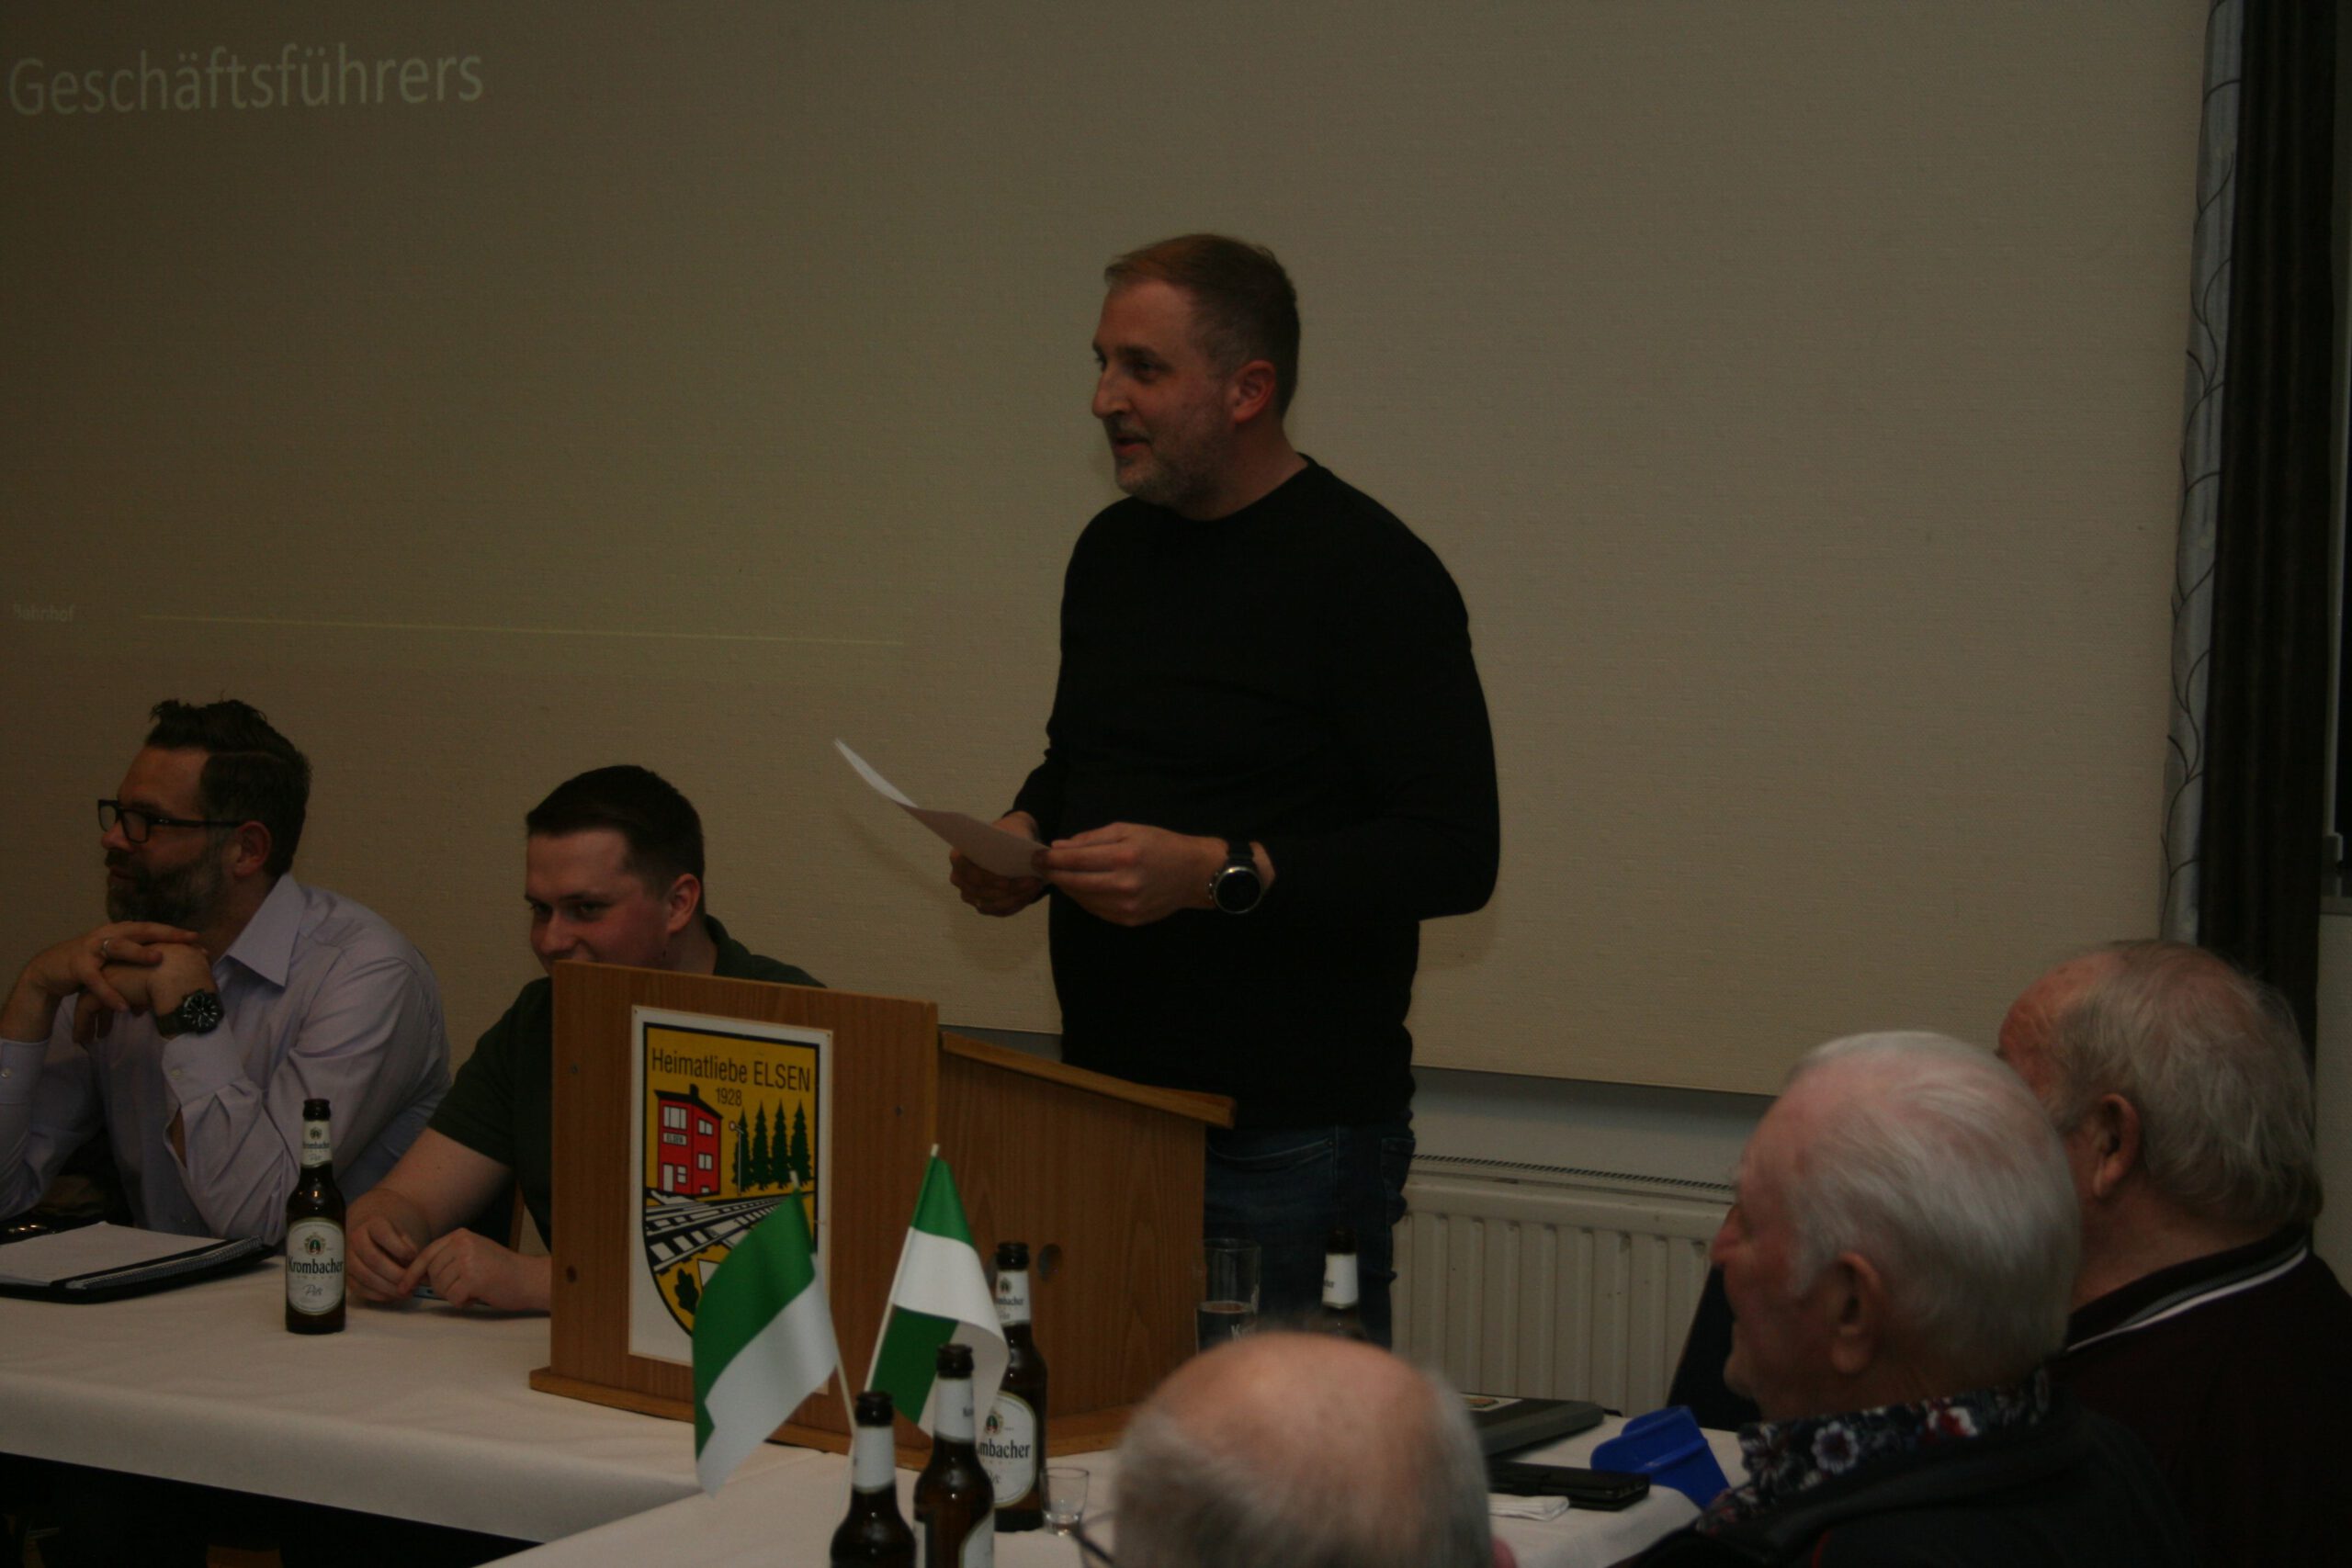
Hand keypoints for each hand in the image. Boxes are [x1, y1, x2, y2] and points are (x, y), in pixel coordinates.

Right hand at [2, 921, 197, 1039]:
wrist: (51, 970)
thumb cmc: (94, 965)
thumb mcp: (120, 962)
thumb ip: (143, 965)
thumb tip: (172, 977)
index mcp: (121, 932)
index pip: (153, 930)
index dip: (175, 934)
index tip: (200, 940)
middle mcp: (108, 934)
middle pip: (140, 930)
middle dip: (165, 934)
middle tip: (188, 940)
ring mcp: (92, 948)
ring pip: (118, 948)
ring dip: (138, 953)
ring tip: (158, 960)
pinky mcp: (77, 966)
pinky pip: (96, 980)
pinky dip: (110, 994)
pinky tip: (124, 1008)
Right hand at [346, 1204, 424, 1302]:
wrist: (370, 1238)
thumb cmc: (392, 1238)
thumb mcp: (402, 1235)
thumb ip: (408, 1248)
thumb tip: (415, 1268)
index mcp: (373, 1224)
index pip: (384, 1235)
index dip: (400, 1248)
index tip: (414, 1258)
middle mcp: (356, 1239)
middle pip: (374, 1259)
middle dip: (396, 1274)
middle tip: (413, 1284)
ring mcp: (347, 1257)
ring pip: (365, 1276)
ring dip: (388, 1288)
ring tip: (406, 1293)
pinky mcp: (345, 1274)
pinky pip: (359, 1288)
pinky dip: (377, 1295)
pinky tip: (392, 1296)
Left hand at [397, 1229, 551, 1312]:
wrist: (529, 1279)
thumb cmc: (501, 1271)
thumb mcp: (473, 1254)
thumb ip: (448, 1259)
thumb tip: (417, 1275)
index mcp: (461, 1235)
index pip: (426, 1254)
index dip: (412, 1273)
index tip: (403, 1287)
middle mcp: (462, 1243)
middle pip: (432, 1273)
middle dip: (443, 1286)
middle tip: (465, 1287)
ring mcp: (468, 1259)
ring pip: (441, 1287)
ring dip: (455, 1294)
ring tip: (476, 1289)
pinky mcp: (473, 1278)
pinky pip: (452, 1297)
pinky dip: (463, 1302)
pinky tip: (479, 1295)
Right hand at [949, 812, 1048, 915]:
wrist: (1009, 844)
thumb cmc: (1006, 836)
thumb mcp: (1011, 832)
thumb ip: (1015, 842)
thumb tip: (1032, 857)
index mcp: (958, 857)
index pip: (969, 872)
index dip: (987, 879)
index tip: (1007, 881)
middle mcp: (959, 878)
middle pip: (982, 891)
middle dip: (1009, 889)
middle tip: (1032, 882)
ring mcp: (970, 894)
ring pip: (993, 904)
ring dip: (1016, 897)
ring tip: (1035, 886)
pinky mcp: (983, 905)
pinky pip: (1000, 910)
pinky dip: (1017, 903)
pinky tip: (1031, 893)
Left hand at [1038, 823, 1225, 926]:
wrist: (1193, 873)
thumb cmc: (1160, 845)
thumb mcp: (1128, 830)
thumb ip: (1091, 838)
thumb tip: (1059, 847)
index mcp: (1124, 856)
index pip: (1075, 859)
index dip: (1051, 858)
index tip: (1036, 855)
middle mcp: (1124, 884)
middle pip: (1074, 882)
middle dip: (1053, 874)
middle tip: (1040, 867)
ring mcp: (1126, 906)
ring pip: (1082, 899)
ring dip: (1067, 887)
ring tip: (1060, 875)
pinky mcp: (1129, 920)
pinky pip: (1096, 910)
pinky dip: (1084, 898)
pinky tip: (1081, 887)